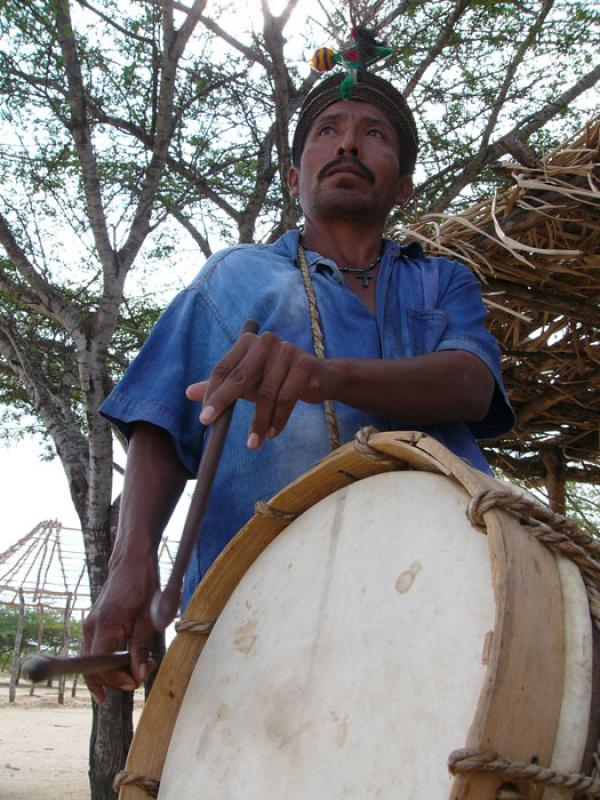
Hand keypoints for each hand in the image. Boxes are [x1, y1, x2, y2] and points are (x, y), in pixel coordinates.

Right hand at [82, 557, 157, 703]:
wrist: (132, 560)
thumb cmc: (142, 584)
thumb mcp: (148, 618)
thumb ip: (141, 647)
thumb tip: (137, 675)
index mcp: (104, 625)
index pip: (99, 666)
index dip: (114, 680)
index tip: (133, 684)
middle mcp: (91, 627)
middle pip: (93, 667)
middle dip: (115, 678)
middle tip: (141, 676)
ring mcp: (90, 624)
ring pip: (93, 659)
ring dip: (114, 669)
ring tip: (140, 667)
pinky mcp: (94, 623)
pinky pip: (96, 649)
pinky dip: (109, 658)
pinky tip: (127, 661)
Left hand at [186, 332, 334, 448]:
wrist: (321, 376)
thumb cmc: (279, 378)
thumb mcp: (249, 381)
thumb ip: (222, 385)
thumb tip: (189, 393)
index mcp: (248, 342)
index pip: (224, 368)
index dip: (212, 394)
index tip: (204, 418)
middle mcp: (266, 342)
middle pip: (241, 377)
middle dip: (224, 403)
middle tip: (213, 426)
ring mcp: (287, 352)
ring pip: (266, 394)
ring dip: (258, 422)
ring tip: (253, 443)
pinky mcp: (304, 366)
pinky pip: (286, 399)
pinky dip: (278, 419)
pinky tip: (273, 433)